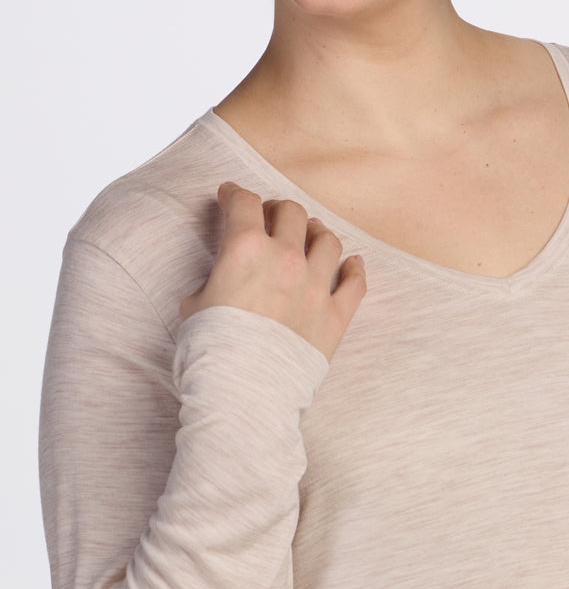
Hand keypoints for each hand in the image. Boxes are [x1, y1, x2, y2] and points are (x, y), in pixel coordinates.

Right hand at [180, 182, 366, 360]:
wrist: (241, 395)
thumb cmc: (209, 353)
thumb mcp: (194, 303)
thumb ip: (216, 277)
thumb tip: (225, 277)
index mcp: (246, 249)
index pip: (244, 203)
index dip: (234, 193)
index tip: (230, 195)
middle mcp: (285, 259)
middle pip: (292, 213)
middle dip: (278, 210)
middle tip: (271, 217)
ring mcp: (315, 287)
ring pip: (328, 241)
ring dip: (317, 233)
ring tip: (310, 237)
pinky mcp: (336, 316)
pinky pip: (356, 282)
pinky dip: (354, 270)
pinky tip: (352, 264)